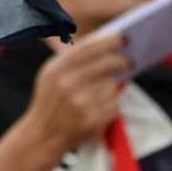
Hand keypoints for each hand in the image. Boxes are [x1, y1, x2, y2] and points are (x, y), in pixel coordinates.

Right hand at [19, 34, 128, 159]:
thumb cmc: (50, 100)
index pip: (86, 48)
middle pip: (103, 64)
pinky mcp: (92, 119)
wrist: (43, 134)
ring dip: (113, 84)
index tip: (122, 36)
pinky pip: (114, 103)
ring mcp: (80, 102)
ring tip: (105, 87)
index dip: (106, 41)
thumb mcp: (49, 75)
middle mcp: (66, 84)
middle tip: (128, 61)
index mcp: (54, 69)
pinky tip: (102, 104)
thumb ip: (69, 59)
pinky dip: (112, 103)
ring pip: (111, 84)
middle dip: (119, 60)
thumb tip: (100, 42)